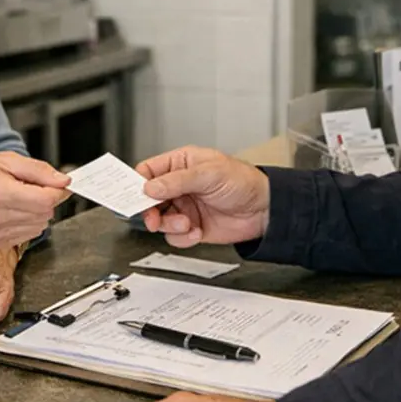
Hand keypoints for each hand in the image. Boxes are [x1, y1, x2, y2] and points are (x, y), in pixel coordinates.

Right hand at [0, 152, 70, 247]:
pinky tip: (14, 210)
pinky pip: (28, 235)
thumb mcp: (7, 159)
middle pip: (44, 214)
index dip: (57, 191)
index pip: (45, 200)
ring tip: (19, 198)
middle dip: (46, 199)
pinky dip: (28, 222)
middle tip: (31, 187)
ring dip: (37, 212)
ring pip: (40, 226)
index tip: (57, 183)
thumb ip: (39, 170)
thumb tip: (63, 181)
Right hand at [137, 146, 270, 246]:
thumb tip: (150, 187)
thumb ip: (177, 181)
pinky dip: (183, 238)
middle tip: (153, 218)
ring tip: (187, 224)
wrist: (265, 211)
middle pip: (148, 199)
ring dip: (169, 225)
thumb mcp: (209, 174)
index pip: (148, 171)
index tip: (135, 196)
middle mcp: (179, 185)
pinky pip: (174, 236)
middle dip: (150, 210)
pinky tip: (197, 231)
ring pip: (159, 219)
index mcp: (181, 164)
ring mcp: (184, 207)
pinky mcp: (191, 227)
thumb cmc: (244, 182)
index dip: (137, 184)